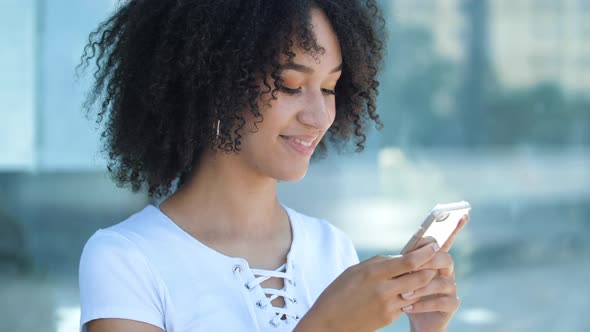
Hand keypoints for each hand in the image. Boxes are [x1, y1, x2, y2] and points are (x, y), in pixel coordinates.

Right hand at [294, 242, 440, 331]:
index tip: (434, 246)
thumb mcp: (355, 270)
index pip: (409, 261)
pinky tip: (405, 291)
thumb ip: (379, 263)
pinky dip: (410, 296)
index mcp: (374, 272)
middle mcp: (383, 288)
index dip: (425, 253)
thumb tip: (400, 257)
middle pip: (420, 276)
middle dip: (431, 267)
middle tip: (435, 260)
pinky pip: (407, 304)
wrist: (329, 322)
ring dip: (423, 283)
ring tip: (424, 274)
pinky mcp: (389, 318)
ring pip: (417, 291)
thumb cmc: (338, 292)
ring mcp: (388, 305)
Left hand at [404, 214, 470, 331]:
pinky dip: (422, 304)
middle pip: (445, 258)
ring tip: (403, 295)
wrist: (414, 318)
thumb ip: (407, 262)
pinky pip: (441, 301)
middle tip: (411, 268)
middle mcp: (446, 270)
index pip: (445, 240)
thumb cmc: (406, 292)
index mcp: (435, 259)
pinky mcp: (451, 304)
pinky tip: (408, 307)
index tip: (463, 214)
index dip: (454, 228)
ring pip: (441, 281)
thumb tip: (406, 252)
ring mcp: (451, 287)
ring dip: (420, 288)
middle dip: (428, 262)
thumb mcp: (402, 274)